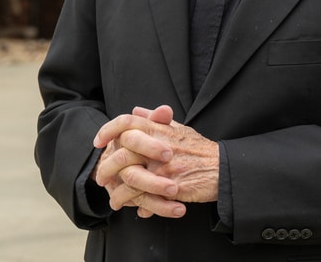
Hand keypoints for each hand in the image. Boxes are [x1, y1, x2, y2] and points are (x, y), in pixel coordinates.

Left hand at [93, 105, 219, 218]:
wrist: (222, 168)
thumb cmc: (201, 150)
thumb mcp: (180, 128)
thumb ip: (156, 120)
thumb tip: (136, 111)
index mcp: (160, 129)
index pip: (127, 122)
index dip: (109, 129)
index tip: (98, 141)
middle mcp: (159, 145)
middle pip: (122, 151)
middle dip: (107, 166)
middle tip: (101, 177)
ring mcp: (164, 166)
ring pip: (129, 177)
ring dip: (118, 192)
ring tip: (113, 199)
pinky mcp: (171, 186)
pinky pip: (145, 197)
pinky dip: (135, 204)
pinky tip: (133, 208)